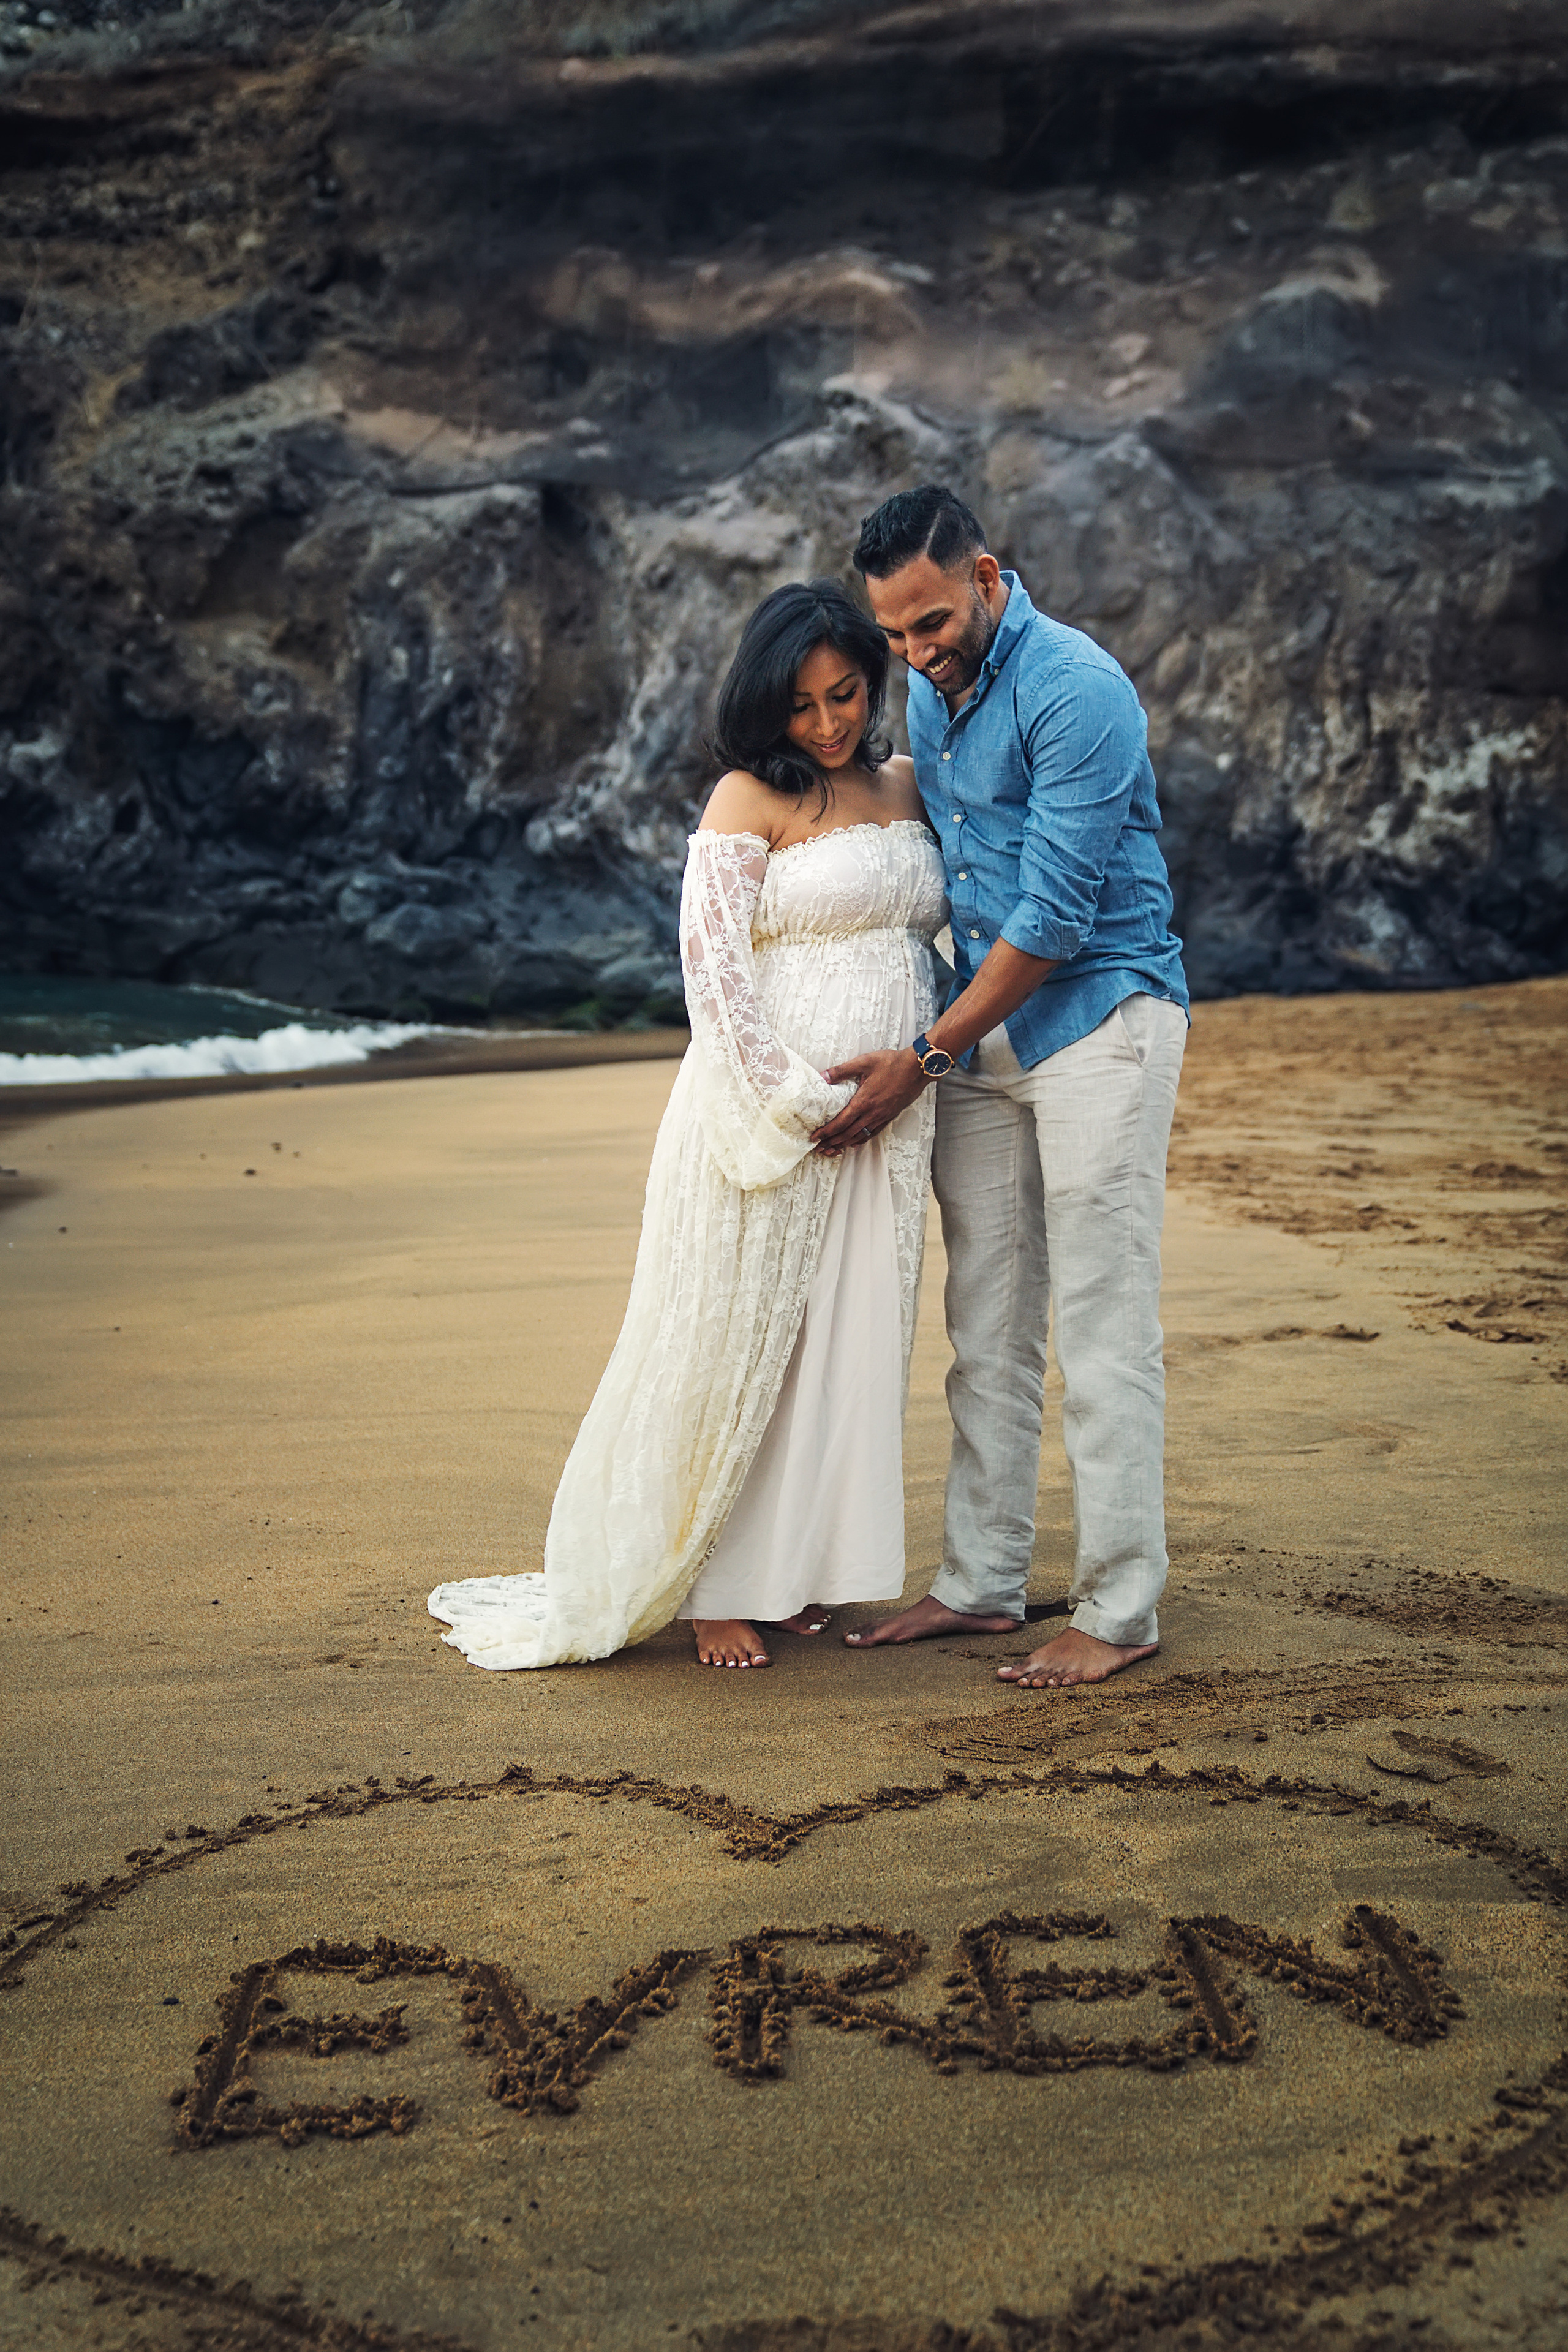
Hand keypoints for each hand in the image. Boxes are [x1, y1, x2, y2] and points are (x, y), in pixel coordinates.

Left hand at [811, 1049, 925, 1153]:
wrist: (917, 1069)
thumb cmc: (892, 1063)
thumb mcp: (864, 1062)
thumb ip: (842, 1070)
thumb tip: (822, 1076)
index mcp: (863, 1101)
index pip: (840, 1122)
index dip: (826, 1132)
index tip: (815, 1137)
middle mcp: (872, 1113)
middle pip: (847, 1134)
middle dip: (832, 1142)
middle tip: (819, 1148)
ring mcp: (881, 1117)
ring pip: (859, 1136)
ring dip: (844, 1144)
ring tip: (832, 1149)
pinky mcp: (889, 1117)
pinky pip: (872, 1133)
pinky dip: (861, 1140)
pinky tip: (854, 1143)